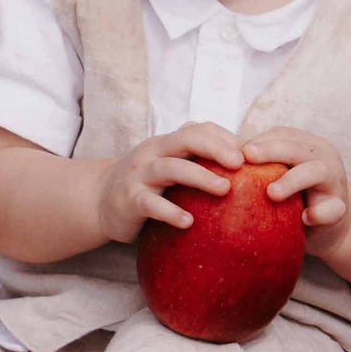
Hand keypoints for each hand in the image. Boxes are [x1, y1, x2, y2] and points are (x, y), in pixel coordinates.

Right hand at [94, 124, 242, 244]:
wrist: (100, 201)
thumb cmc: (147, 185)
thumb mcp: (170, 165)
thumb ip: (197, 160)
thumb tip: (245, 163)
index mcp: (166, 143)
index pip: (198, 129)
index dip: (224, 137)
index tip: (250, 153)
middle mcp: (152, 153)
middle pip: (186, 140)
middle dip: (215, 149)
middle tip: (240, 163)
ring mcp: (139, 176)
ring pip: (170, 169)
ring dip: (200, 177)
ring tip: (224, 190)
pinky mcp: (129, 201)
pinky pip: (151, 204)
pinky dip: (170, 212)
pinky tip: (188, 222)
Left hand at [238, 128, 350, 253]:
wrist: (328, 225)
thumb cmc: (295, 195)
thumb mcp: (279, 174)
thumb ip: (261, 165)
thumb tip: (218, 157)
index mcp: (306, 145)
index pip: (282, 135)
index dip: (258, 140)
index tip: (234, 149)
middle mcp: (323, 157)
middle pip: (297, 149)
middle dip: (271, 151)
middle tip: (246, 156)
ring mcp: (335, 182)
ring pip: (316, 172)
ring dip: (293, 181)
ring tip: (271, 193)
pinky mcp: (340, 209)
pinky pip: (333, 209)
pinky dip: (320, 213)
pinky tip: (306, 218)